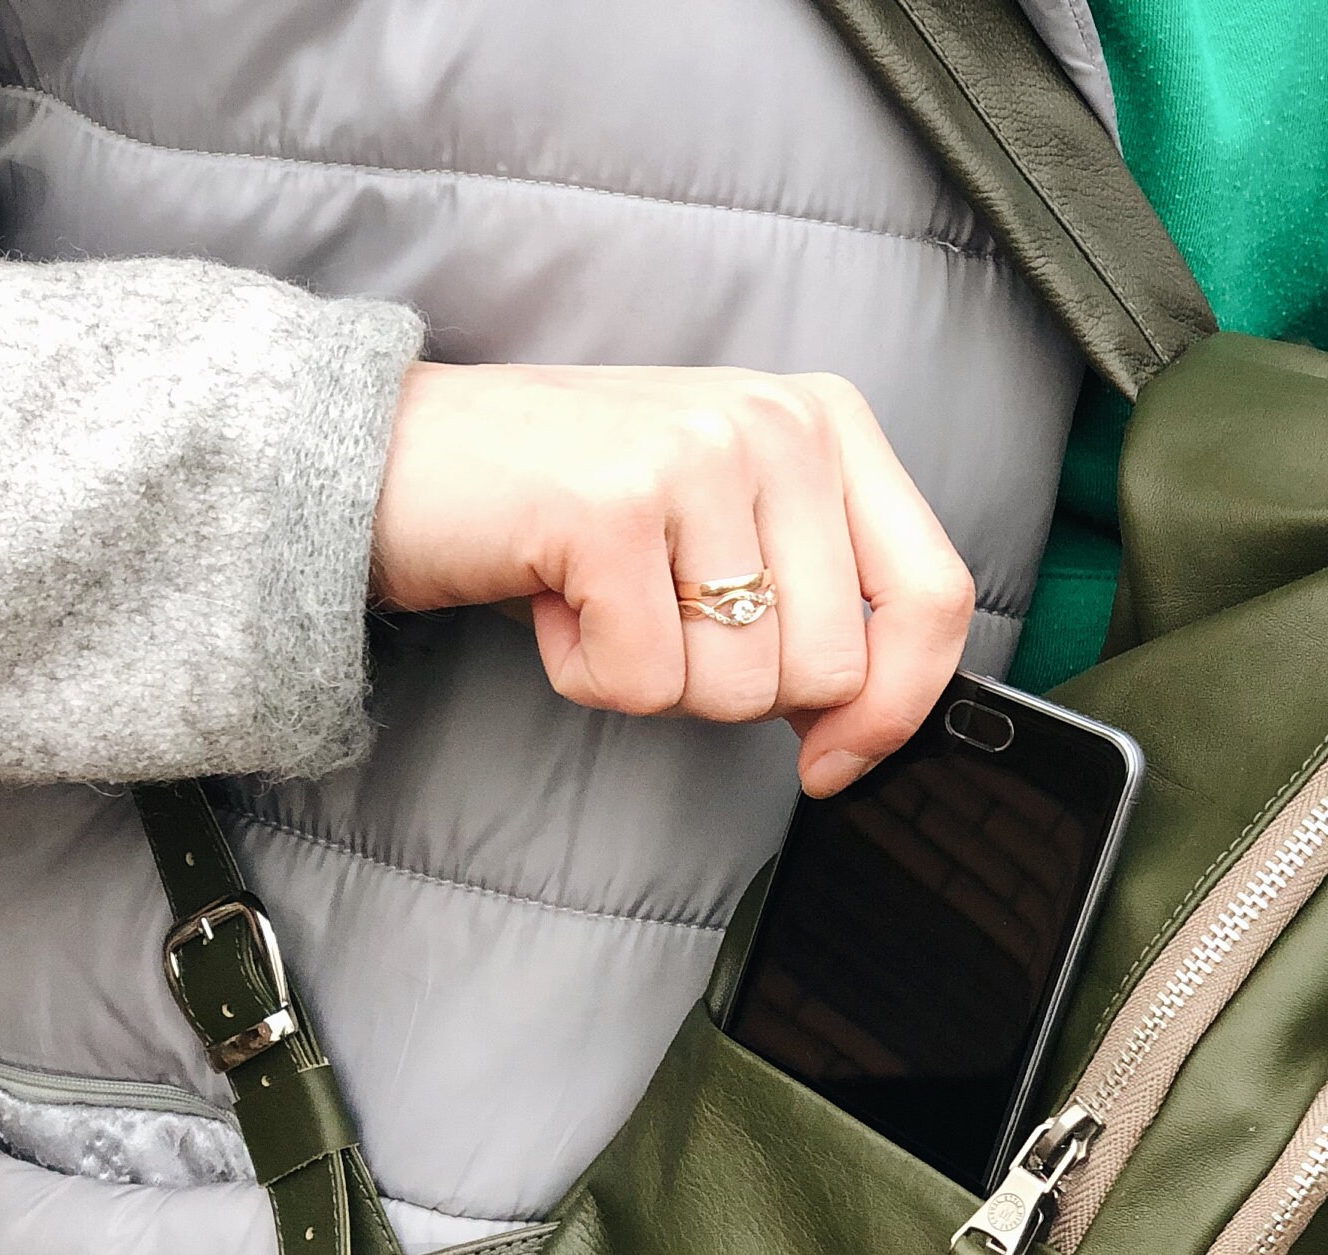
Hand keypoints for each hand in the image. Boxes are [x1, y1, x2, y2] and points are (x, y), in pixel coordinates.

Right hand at [371, 364, 976, 793]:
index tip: (832, 759)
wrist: (392, 456)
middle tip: (654, 617)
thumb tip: (867, 726)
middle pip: (830, 668)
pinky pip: (645, 683)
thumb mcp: (724, 529)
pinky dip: (586, 675)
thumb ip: (816, 600)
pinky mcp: (612, 505)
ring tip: (600, 596)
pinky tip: (555, 598)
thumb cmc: (565, 509)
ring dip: (654, 679)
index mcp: (826, 422)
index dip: (897, 708)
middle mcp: (777, 422)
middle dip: (732, 688)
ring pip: (739, 688)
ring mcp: (696, 454)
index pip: (936, 595)